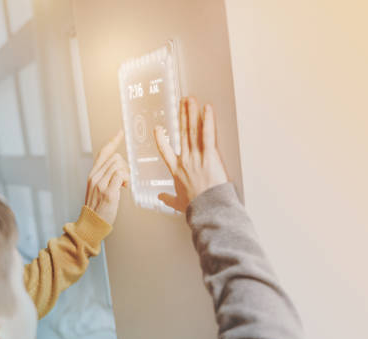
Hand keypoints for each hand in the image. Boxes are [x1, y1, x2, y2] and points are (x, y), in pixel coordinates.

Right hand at [85, 130, 129, 224]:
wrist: (91, 224)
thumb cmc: (98, 208)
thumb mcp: (98, 188)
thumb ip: (106, 177)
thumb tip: (119, 169)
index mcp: (93, 174)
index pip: (103, 152)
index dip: (113, 141)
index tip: (120, 132)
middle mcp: (94, 176)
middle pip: (115, 157)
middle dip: (124, 166)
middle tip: (125, 179)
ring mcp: (100, 184)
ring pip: (119, 165)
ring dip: (126, 174)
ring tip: (123, 185)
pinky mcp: (107, 192)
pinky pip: (120, 175)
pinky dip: (125, 179)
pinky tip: (124, 187)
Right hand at [155, 98, 227, 212]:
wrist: (207, 209)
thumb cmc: (194, 207)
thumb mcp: (177, 204)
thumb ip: (168, 199)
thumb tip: (160, 198)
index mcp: (177, 171)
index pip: (165, 151)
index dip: (161, 139)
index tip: (158, 129)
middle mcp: (185, 161)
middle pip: (182, 134)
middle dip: (182, 116)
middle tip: (182, 103)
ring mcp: (197, 157)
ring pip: (193, 131)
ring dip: (191, 114)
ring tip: (191, 100)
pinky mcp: (210, 157)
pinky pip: (208, 135)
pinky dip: (208, 121)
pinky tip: (207, 109)